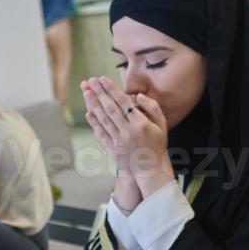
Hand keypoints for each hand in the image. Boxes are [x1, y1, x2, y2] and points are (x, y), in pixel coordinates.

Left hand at [81, 76, 171, 195]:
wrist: (151, 170)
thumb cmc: (157, 145)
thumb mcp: (162, 125)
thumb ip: (153, 108)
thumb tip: (138, 96)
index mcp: (141, 124)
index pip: (123, 103)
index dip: (112, 90)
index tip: (103, 79)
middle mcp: (128, 132)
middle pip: (111, 109)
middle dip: (100, 93)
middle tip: (90, 81)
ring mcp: (119, 142)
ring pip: (104, 120)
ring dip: (94, 105)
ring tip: (86, 92)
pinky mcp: (113, 150)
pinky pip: (101, 135)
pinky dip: (94, 124)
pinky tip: (88, 114)